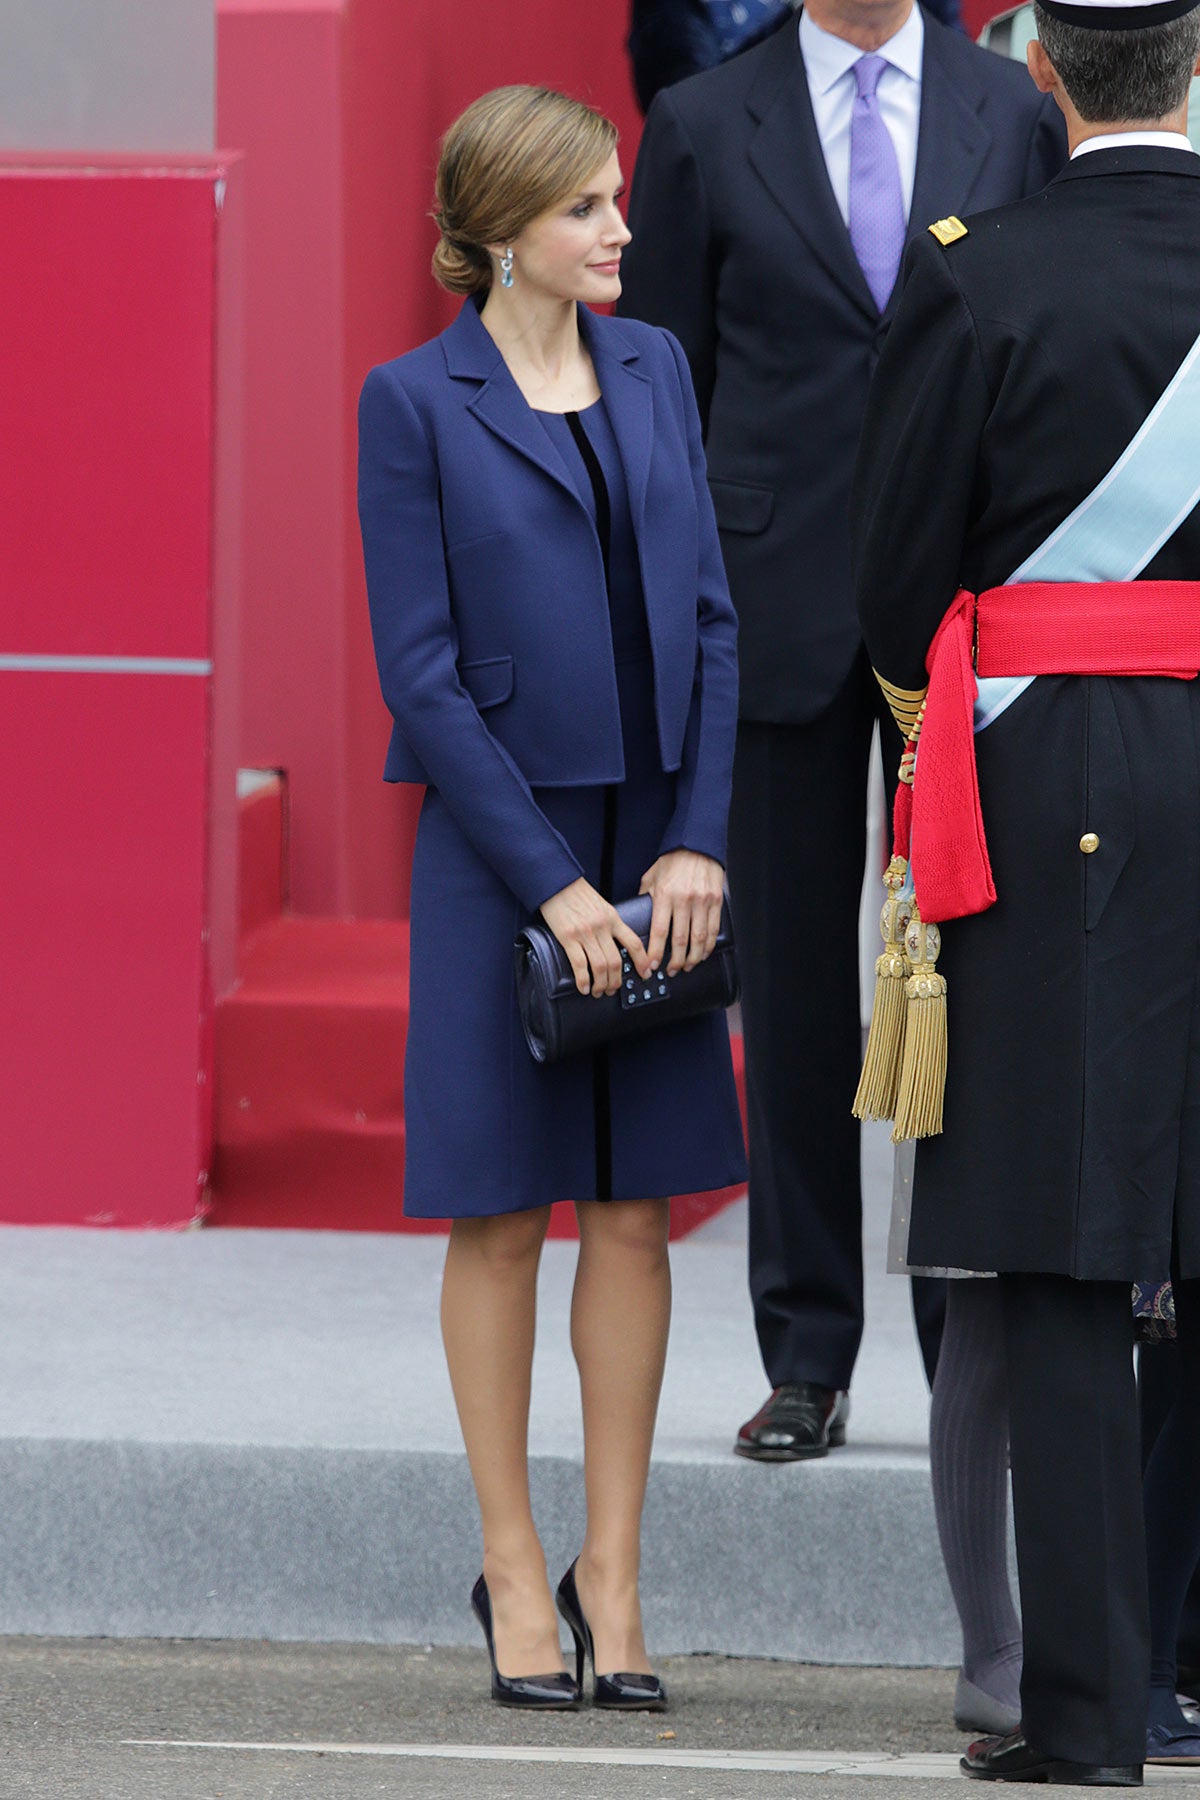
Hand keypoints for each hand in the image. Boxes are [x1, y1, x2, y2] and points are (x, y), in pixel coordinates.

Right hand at [540, 878, 652, 997]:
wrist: (556, 882)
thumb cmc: (577, 894)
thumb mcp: (602, 906)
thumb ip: (609, 923)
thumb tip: (615, 944)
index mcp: (613, 918)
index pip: (634, 943)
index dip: (642, 961)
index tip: (645, 973)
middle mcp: (602, 927)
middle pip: (616, 961)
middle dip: (616, 981)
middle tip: (613, 989)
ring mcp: (585, 932)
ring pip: (600, 966)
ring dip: (601, 984)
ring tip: (599, 991)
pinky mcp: (567, 937)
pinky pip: (579, 964)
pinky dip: (583, 980)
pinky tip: (584, 987)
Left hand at [639, 851, 724, 977]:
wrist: (696, 846)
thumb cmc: (672, 861)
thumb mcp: (651, 878)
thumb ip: (645, 899)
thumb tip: (638, 918)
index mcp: (665, 896)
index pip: (659, 931)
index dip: (655, 953)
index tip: (652, 965)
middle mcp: (684, 900)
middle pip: (680, 940)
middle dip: (675, 961)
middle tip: (671, 971)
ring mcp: (702, 901)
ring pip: (699, 938)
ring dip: (693, 957)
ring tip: (687, 966)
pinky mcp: (715, 901)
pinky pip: (713, 929)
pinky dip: (708, 945)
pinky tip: (703, 953)